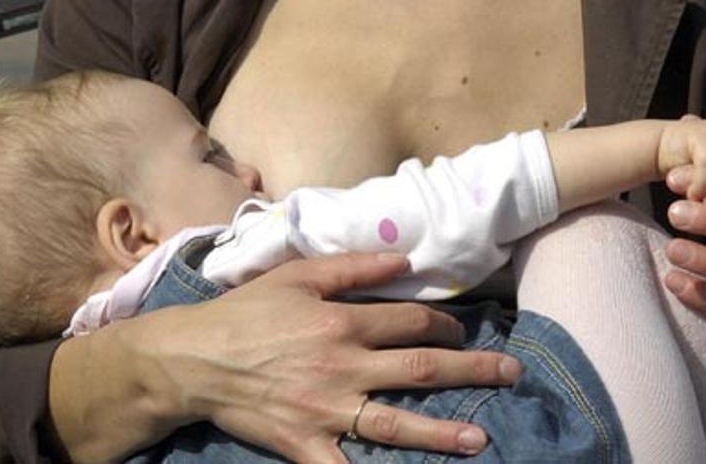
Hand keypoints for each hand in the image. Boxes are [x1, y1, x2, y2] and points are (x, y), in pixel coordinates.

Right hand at [150, 253, 515, 462]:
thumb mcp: (297, 275)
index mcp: (342, 321)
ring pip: (398, 423)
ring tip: (482, 438)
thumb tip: (404, 260)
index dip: (447, 322)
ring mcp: (327, 410)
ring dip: (443, 431)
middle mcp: (343, 365)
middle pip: (421, 368)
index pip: (412, 321)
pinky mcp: (307, 445)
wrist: (194, 360)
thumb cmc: (246, 312)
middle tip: (511, 373)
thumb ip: (353, 267)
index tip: (464, 328)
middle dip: (472, 370)